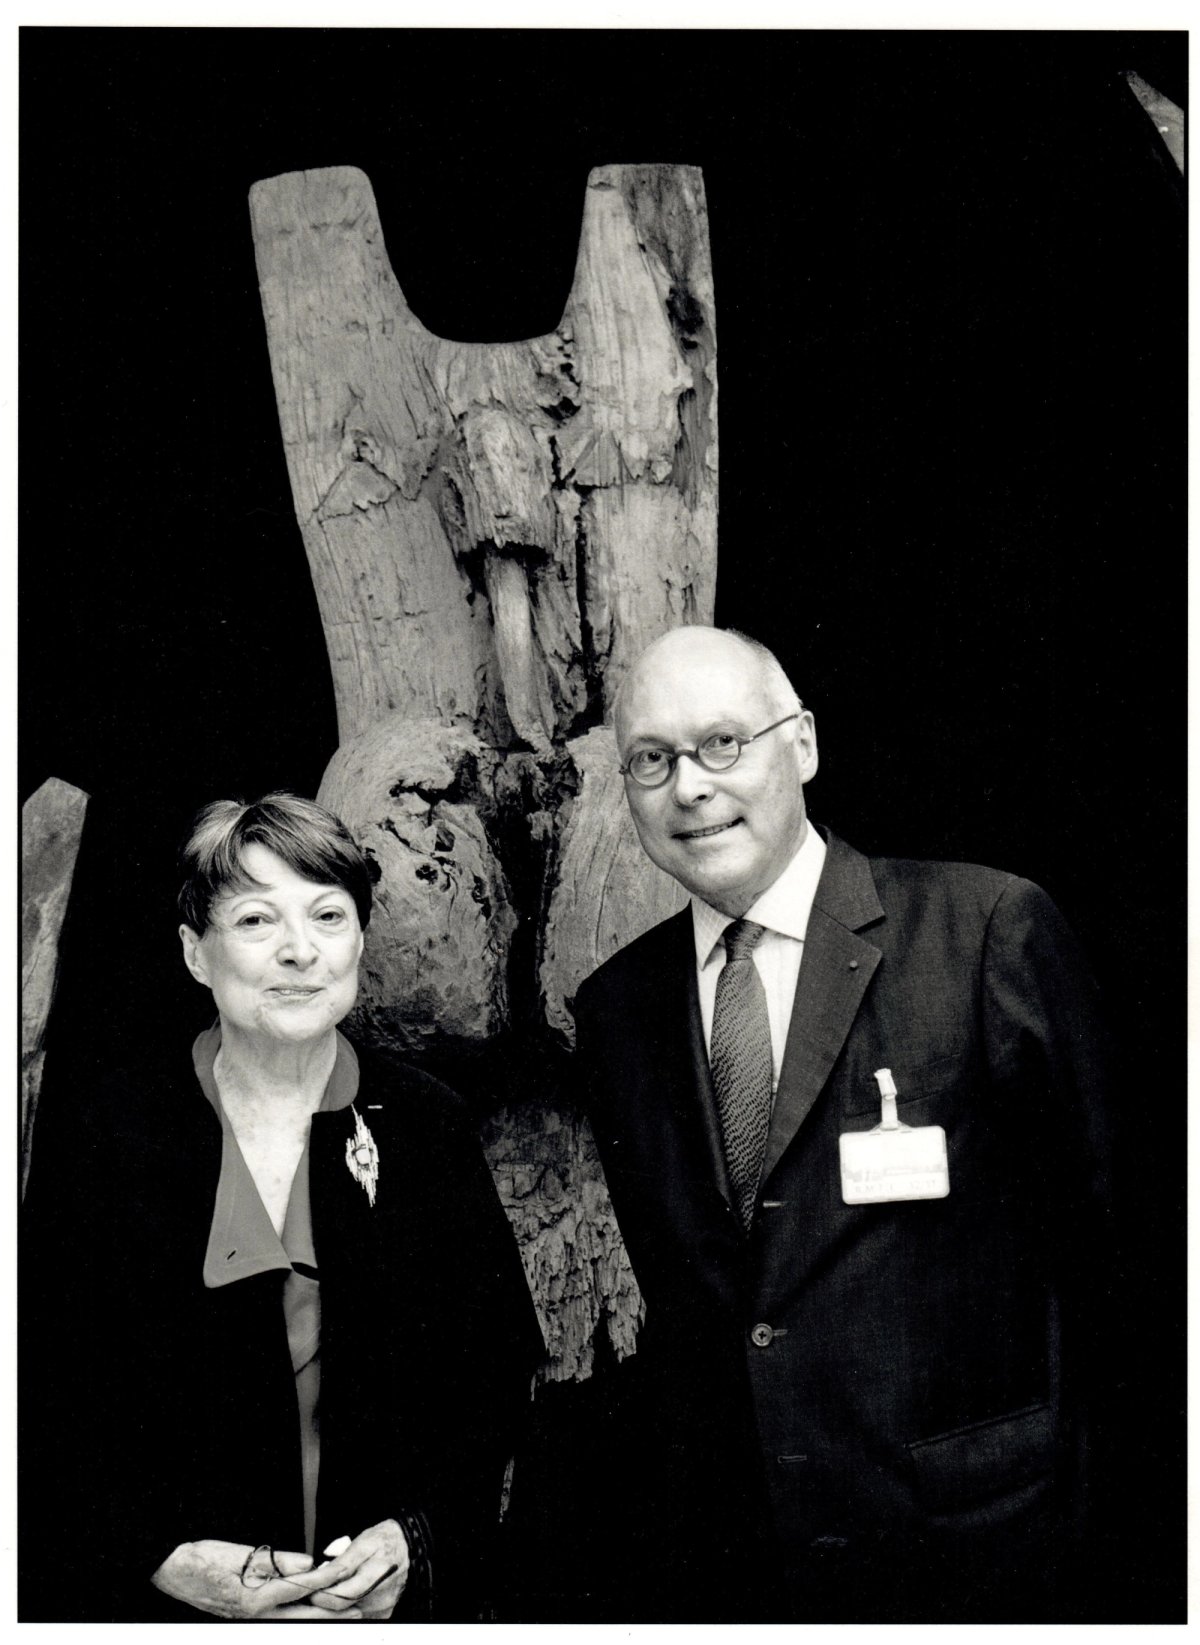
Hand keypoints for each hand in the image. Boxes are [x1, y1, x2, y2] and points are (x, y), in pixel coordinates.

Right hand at [151, 1539, 362, 1619]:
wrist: (173, 1572)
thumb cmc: (203, 1560)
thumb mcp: (240, 1553)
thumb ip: (277, 1560)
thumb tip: (309, 1563)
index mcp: (256, 1597)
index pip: (302, 1588)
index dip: (328, 1581)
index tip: (348, 1578)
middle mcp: (256, 1614)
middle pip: (303, 1616)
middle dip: (332, 1613)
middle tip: (359, 1612)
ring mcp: (250, 1618)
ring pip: (293, 1621)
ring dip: (319, 1617)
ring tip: (344, 1614)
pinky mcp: (246, 1616)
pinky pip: (279, 1618)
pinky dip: (299, 1615)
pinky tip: (309, 1610)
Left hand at [285, 1520, 410, 1619]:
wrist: (411, 1547)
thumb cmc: (385, 1540)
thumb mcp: (363, 1541)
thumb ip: (343, 1562)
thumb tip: (322, 1576)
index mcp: (377, 1573)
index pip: (342, 1595)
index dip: (321, 1595)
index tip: (307, 1588)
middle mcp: (382, 1596)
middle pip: (343, 1610)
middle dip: (322, 1602)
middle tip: (308, 1592)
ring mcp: (383, 1608)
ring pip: (349, 1616)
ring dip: (332, 1607)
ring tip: (321, 1593)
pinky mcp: (383, 1614)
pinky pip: (358, 1617)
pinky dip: (345, 1609)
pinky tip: (338, 1597)